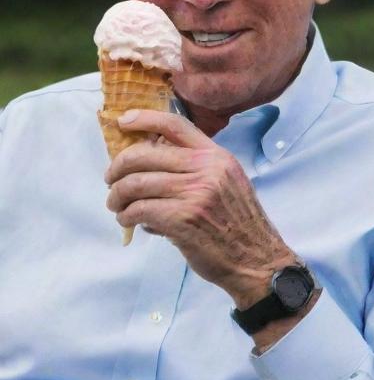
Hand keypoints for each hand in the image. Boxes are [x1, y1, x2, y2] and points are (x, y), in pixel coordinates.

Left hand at [105, 109, 294, 309]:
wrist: (256, 259)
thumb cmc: (238, 224)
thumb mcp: (227, 183)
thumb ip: (197, 168)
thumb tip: (152, 159)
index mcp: (217, 157)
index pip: (176, 125)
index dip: (144, 119)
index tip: (123, 122)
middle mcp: (207, 169)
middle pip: (144, 154)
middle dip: (117, 168)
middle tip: (111, 181)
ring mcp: (194, 193)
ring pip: (135, 184)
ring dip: (117, 196)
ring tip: (117, 206)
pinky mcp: (181, 219)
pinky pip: (138, 210)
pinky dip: (127, 216)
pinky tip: (130, 221)